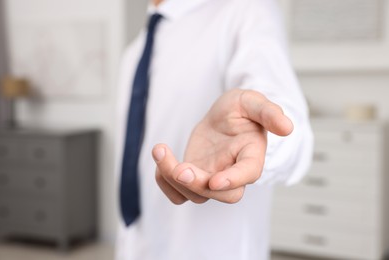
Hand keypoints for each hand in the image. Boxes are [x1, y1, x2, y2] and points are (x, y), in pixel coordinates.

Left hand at [152, 88, 292, 203]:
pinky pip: (177, 191)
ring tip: (160, 150)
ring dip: (173, 178)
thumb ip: (268, 112)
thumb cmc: (241, 109)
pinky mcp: (194, 175)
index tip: (215, 180)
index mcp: (251, 155)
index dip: (233, 180)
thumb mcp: (253, 102)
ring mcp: (212, 176)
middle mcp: (232, 172)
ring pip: (193, 194)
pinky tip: (161, 156)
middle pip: (219, 194)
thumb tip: (288, 127)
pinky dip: (164, 181)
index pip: (248, 174)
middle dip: (198, 185)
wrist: (225, 115)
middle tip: (180, 168)